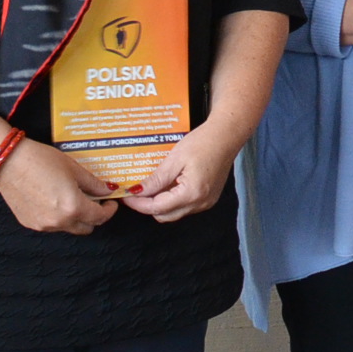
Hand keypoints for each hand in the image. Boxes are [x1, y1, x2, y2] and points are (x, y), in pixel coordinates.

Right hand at [0, 139, 118, 234]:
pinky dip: (58, 217)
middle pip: (86, 228)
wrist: (8, 162)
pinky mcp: (30, 224)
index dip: (109, 210)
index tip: (110, 202)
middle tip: (94, 201)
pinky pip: (51, 225)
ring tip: (72, 198)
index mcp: (73, 207)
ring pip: (68, 228)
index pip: (99, 218)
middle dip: (94, 216)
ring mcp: (43, 225)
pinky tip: (53, 200)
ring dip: (75, 218)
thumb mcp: (73, 168)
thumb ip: (93, 184)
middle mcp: (59, 221)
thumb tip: (107, 190)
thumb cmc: (40, 160)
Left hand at [121, 126, 238, 222]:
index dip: (138, 203)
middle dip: (147, 206)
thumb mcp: (175, 159)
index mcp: (192, 194)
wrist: (227, 135)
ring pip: (174, 212)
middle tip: (135, 190)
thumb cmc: (203, 142)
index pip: (157, 208)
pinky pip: (184, 205)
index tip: (125, 194)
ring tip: (150, 185)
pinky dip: (172, 199)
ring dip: (159, 203)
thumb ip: (156, 179)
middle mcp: (200, 203)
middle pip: (165, 215)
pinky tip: (166, 184)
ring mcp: (206, 203)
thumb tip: (137, 192)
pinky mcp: (208, 198)